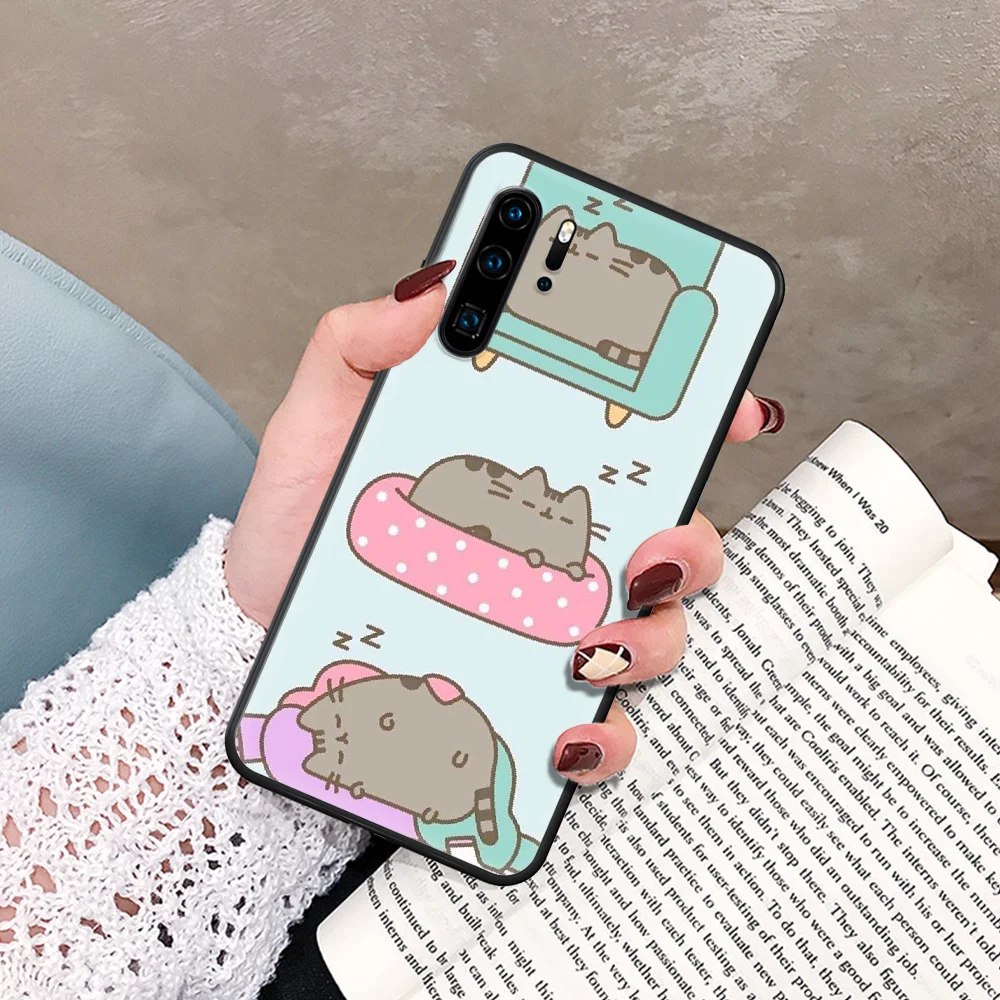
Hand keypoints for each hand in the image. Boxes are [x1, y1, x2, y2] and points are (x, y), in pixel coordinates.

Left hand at [225, 266, 783, 783]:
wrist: (256, 625)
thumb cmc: (299, 520)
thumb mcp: (318, 422)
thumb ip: (359, 346)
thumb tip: (436, 290)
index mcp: (524, 470)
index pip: (633, 439)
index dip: (700, 418)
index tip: (729, 411)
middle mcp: (556, 547)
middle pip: (671, 538)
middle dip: (688, 544)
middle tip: (647, 552)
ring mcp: (547, 625)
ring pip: (654, 631)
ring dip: (649, 640)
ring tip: (590, 650)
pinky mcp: (526, 696)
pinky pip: (599, 724)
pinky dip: (605, 734)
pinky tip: (570, 734)